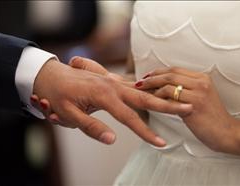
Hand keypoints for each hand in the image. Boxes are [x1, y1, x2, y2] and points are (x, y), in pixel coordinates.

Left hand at [32, 60, 192, 145]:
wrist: (51, 75)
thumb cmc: (57, 94)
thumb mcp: (68, 114)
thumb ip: (91, 127)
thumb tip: (112, 140)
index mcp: (104, 94)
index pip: (130, 118)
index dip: (146, 132)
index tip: (161, 143)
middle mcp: (114, 86)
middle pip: (146, 97)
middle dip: (169, 105)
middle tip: (189, 108)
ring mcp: (115, 82)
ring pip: (144, 90)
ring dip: (163, 96)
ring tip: (181, 101)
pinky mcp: (114, 82)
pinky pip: (136, 87)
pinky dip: (151, 91)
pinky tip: (160, 94)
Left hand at [135, 67, 235, 150]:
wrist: (227, 133)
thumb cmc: (211, 118)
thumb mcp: (201, 97)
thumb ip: (186, 89)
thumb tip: (164, 87)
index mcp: (202, 78)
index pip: (175, 69)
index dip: (158, 72)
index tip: (147, 76)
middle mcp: (201, 82)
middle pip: (170, 74)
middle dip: (152, 77)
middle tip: (139, 82)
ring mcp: (198, 93)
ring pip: (169, 83)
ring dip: (152, 87)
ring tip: (141, 91)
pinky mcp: (194, 105)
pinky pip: (170, 97)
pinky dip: (158, 98)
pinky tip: (151, 101)